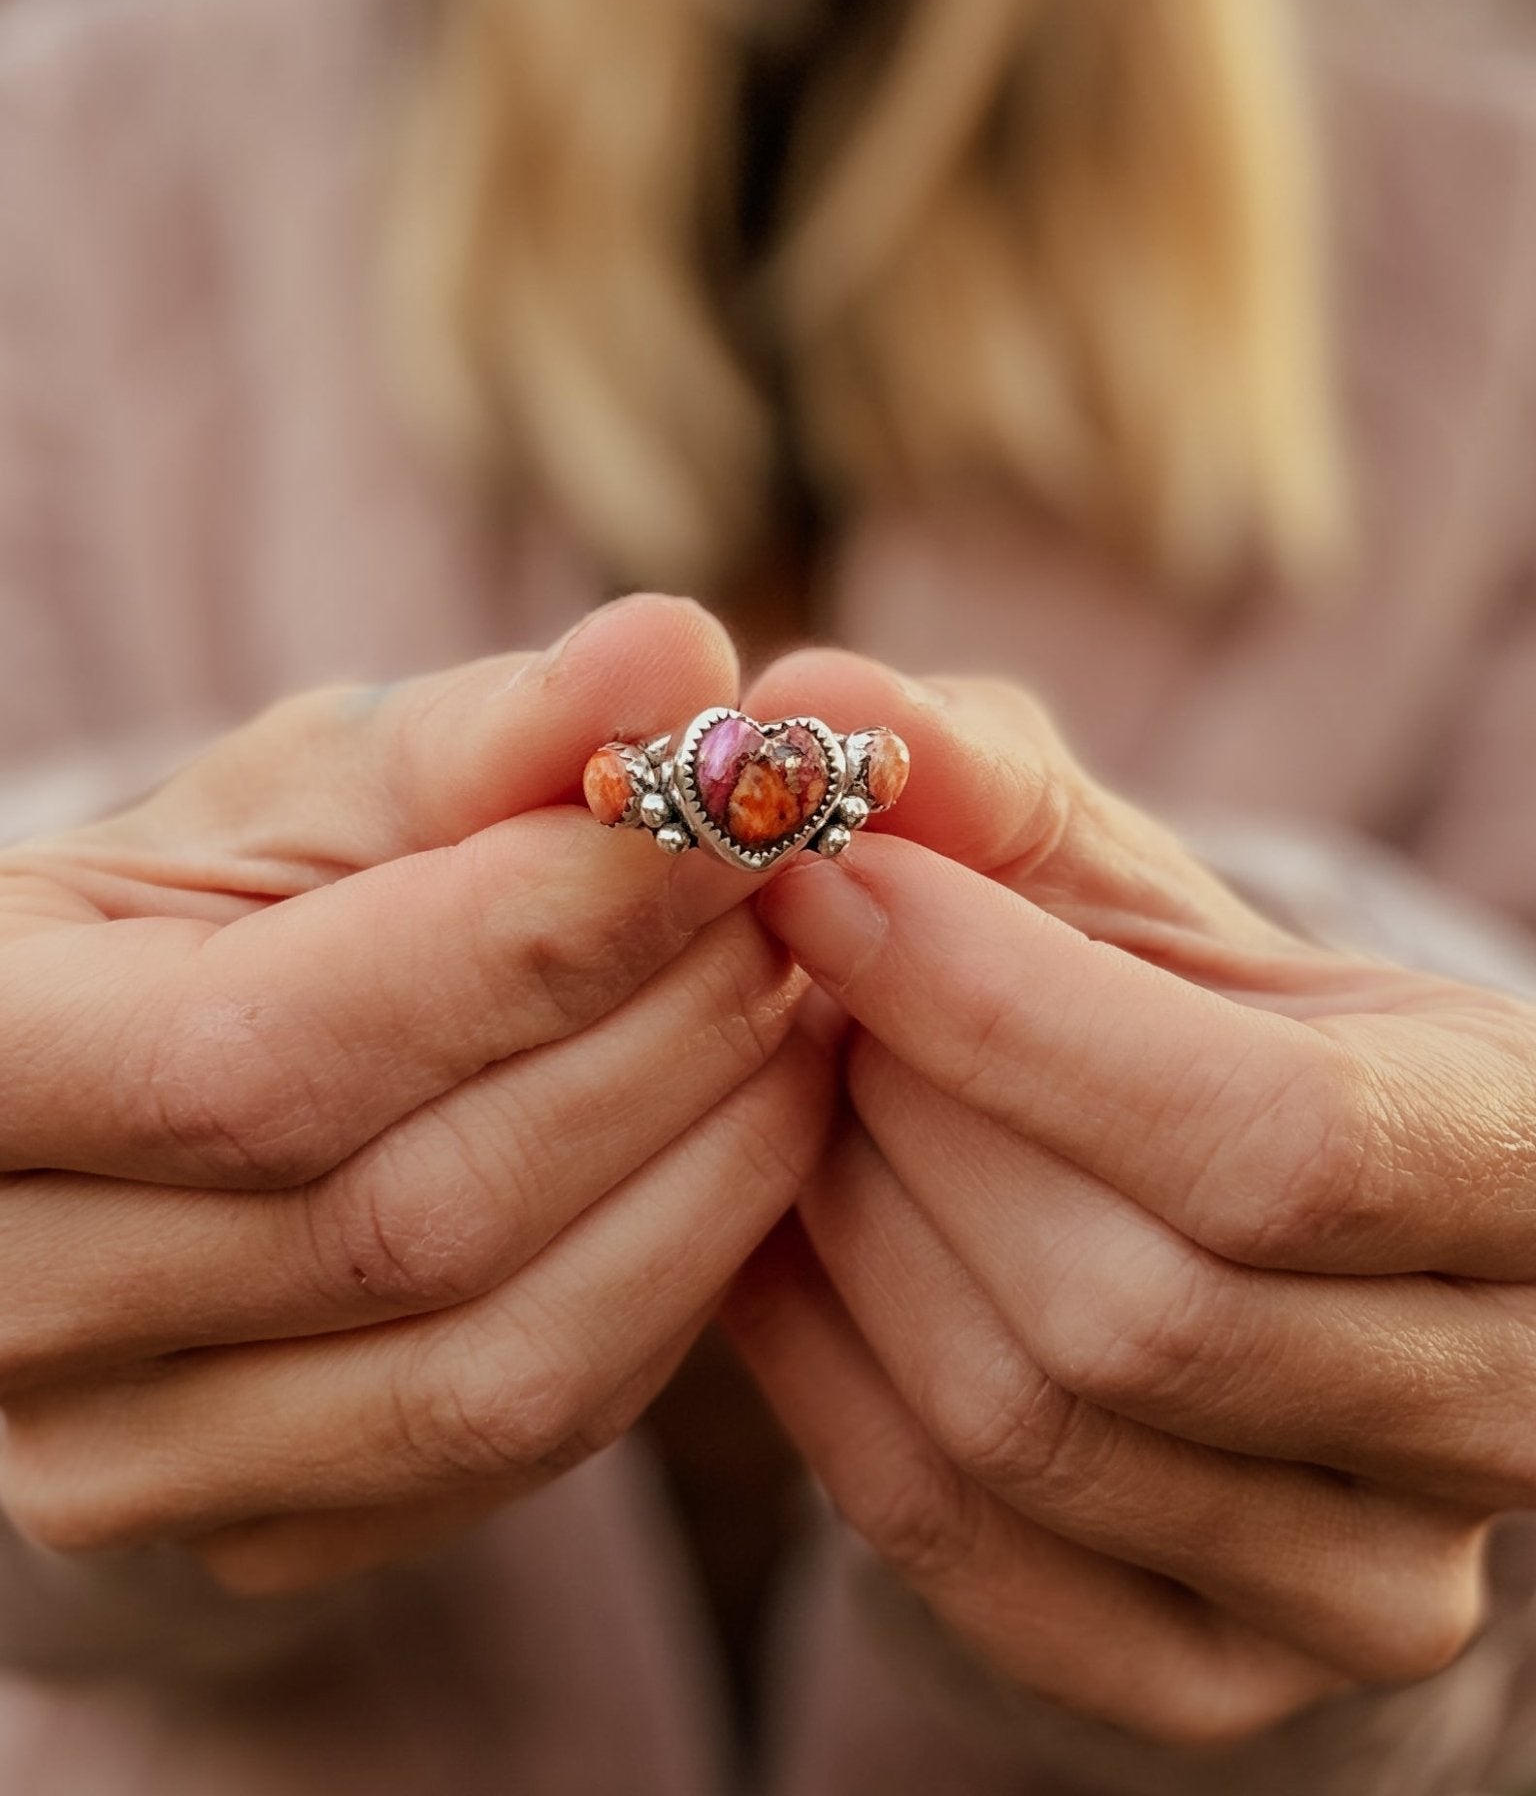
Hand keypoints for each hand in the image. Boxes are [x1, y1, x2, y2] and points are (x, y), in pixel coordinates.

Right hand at [0, 595, 831, 1592]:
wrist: (156, 1079)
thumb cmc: (224, 902)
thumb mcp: (310, 790)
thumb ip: (482, 733)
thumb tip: (680, 658)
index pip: (275, 1049)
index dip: (537, 931)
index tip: (736, 804)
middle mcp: (4, 1310)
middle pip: (402, 1220)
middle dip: (655, 1039)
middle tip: (799, 903)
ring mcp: (125, 1463)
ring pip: (491, 1364)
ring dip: (706, 1170)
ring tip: (800, 1011)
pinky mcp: (261, 1535)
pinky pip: (528, 1445)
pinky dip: (676, 1281)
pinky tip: (738, 1140)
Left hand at [725, 649, 1533, 1744]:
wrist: (1243, 1230)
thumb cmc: (1179, 1017)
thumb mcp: (1120, 885)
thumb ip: (982, 786)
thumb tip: (801, 702)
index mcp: (1535, 1167)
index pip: (1286, 1143)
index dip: (1018, 1011)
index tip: (828, 878)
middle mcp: (1506, 1409)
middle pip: (1136, 1307)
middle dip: (912, 1117)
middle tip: (808, 988)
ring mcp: (1368, 1586)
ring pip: (1029, 1426)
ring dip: (850, 1229)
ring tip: (803, 1098)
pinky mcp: (1213, 1678)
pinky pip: (956, 1544)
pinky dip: (821, 1371)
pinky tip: (776, 1236)